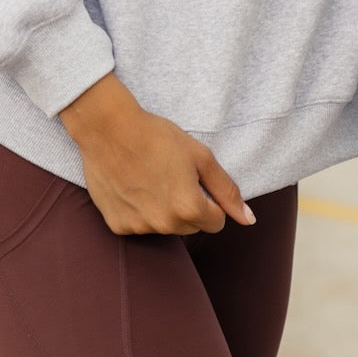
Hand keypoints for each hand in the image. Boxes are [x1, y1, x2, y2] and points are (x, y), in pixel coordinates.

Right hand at [59, 73, 255, 234]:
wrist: (109, 129)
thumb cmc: (158, 137)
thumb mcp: (201, 156)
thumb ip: (227, 190)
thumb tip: (248, 220)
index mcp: (189, 208)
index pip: (216, 222)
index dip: (211, 201)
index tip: (197, 181)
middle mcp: (165, 225)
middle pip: (191, 226)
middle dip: (189, 207)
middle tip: (174, 176)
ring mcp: (139, 227)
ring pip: (165, 226)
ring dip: (164, 209)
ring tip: (151, 177)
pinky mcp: (118, 225)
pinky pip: (140, 224)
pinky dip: (140, 210)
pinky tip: (133, 185)